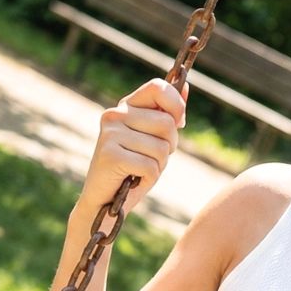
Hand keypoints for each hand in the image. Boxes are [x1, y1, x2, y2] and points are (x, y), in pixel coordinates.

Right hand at [77, 77, 188, 216]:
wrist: (104, 203)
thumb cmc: (133, 171)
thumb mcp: (153, 140)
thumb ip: (167, 115)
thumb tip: (186, 87)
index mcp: (125, 107)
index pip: (158, 88)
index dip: (177, 106)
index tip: (178, 123)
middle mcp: (115, 115)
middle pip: (167, 123)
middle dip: (169, 147)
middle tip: (151, 159)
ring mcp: (111, 134)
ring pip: (161, 148)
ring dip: (158, 166)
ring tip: (139, 171)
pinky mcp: (111, 156)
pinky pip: (151, 167)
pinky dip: (148, 180)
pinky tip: (133, 181)